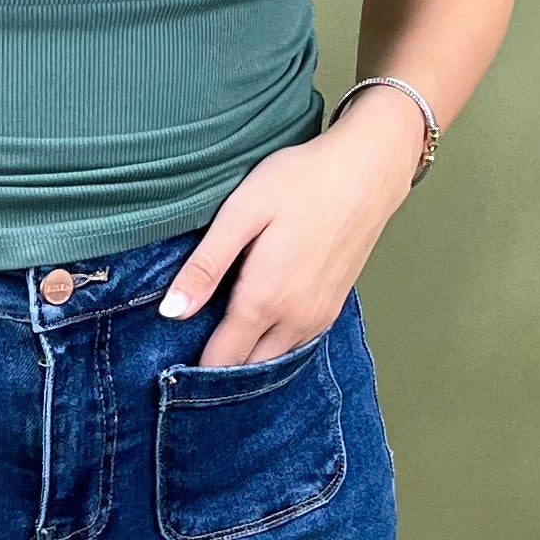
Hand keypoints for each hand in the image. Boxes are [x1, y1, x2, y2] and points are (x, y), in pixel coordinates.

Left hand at [156, 88, 426, 366]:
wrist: (368, 170)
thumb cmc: (300, 182)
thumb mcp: (241, 214)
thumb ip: (205, 266)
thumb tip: (171, 312)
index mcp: (264, 300)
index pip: (221, 361)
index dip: (194, 369)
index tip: (171, 363)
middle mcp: (295, 320)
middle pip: (248, 367)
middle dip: (219, 365)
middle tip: (190, 343)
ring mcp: (319, 317)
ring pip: (274, 358)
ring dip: (248, 356)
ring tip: (220, 332)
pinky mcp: (333, 308)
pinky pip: (295, 343)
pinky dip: (272, 343)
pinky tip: (257, 319)